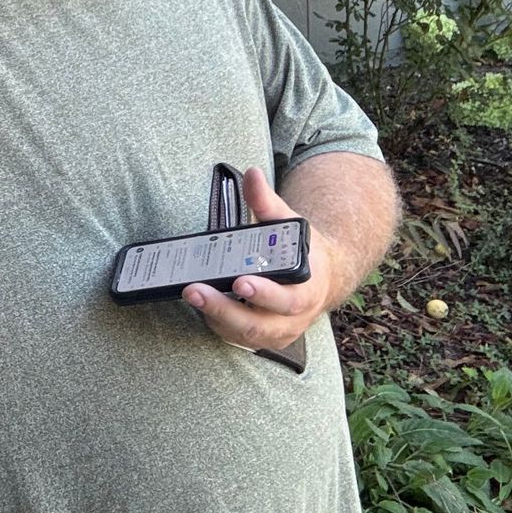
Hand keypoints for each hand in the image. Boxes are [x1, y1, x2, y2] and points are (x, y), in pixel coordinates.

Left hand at [184, 167, 334, 352]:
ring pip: (245, 334)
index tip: (240, 281)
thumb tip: (252, 174)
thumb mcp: (290, 224)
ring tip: (190, 294)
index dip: (264, 293)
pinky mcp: (262, 338)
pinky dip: (217, 323)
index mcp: (306, 289)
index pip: (287, 298)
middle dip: (225, 308)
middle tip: (195, 290)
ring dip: (215, 317)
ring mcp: (277, 332)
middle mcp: (294, 317)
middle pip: (259, 323)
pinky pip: (237, 337)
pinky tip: (199, 305)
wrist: (321, 278)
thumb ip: (268, 203)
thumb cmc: (303, 251)